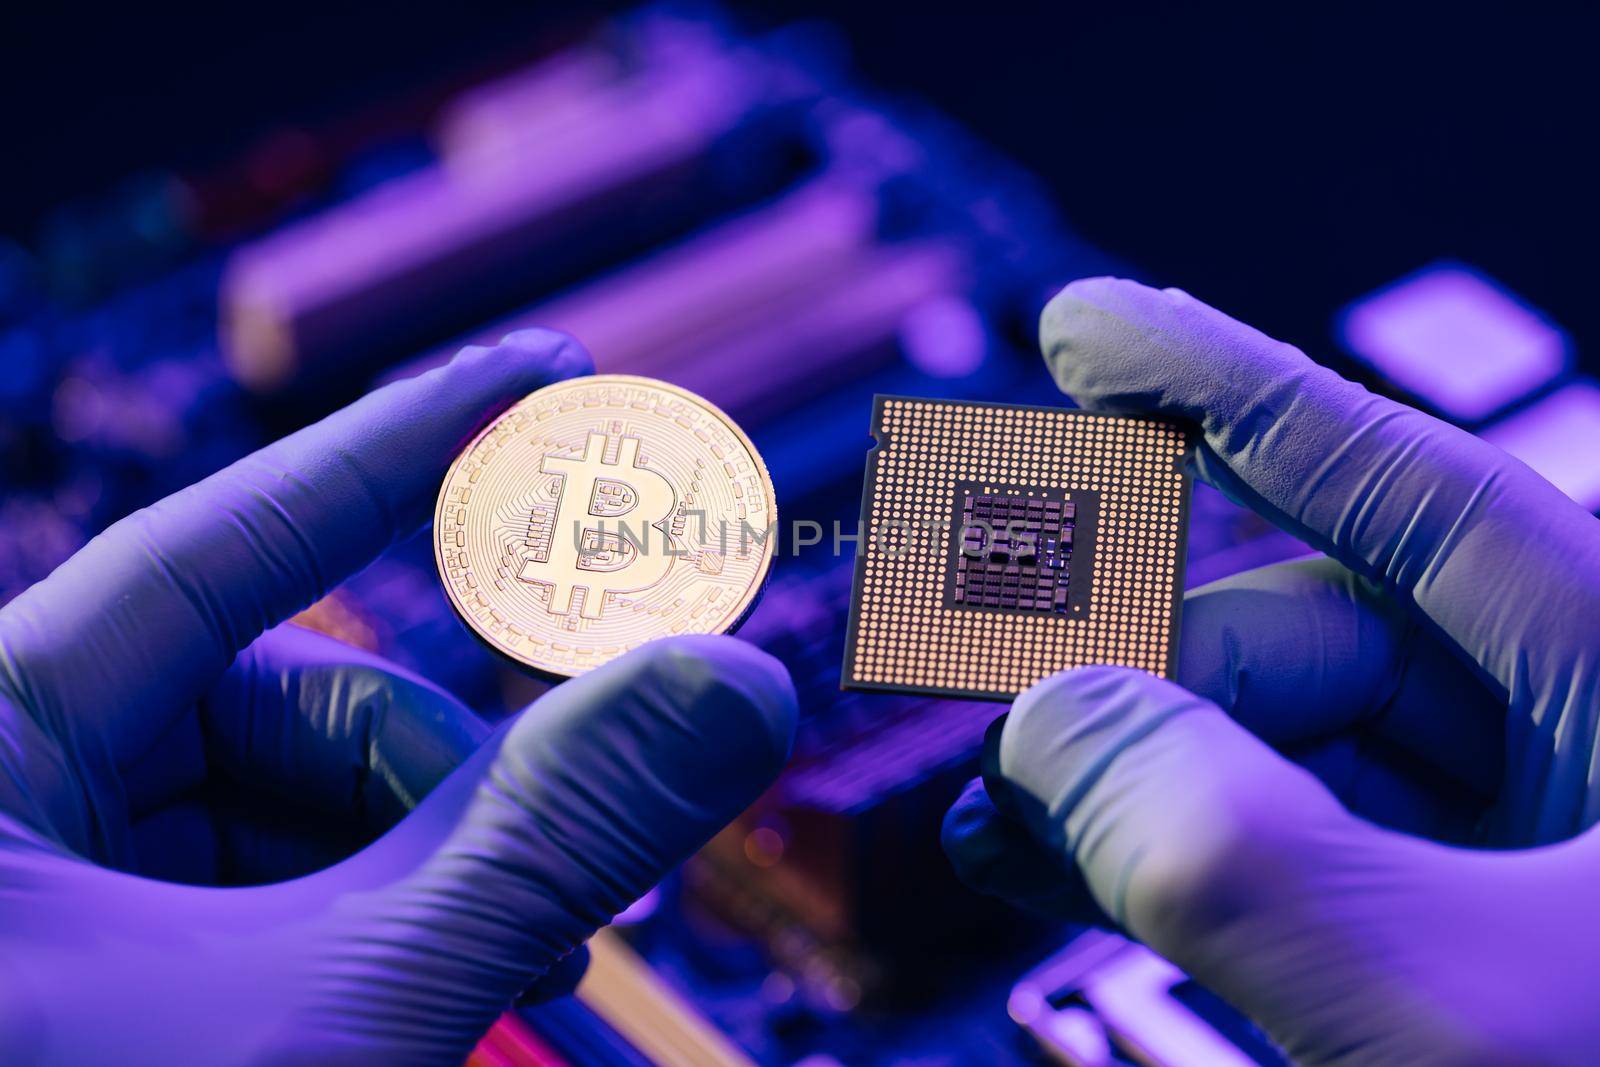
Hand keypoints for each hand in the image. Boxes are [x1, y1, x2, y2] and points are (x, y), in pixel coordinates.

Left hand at [0, 335, 796, 1064]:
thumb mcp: (345, 1008)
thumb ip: (549, 827)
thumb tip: (741, 675)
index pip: (226, 544)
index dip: (402, 450)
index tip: (542, 369)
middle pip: (279, 715)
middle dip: (447, 796)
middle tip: (578, 905)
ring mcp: (34, 902)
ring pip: (284, 828)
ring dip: (426, 893)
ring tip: (524, 981)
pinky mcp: (88, 984)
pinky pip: (260, 914)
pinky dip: (372, 946)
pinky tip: (455, 999)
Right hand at [943, 277, 1599, 1064]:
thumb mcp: (1456, 1018)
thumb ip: (1219, 851)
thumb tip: (1047, 722)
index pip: (1385, 470)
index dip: (1211, 379)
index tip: (1079, 323)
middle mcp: (1597, 732)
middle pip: (1312, 639)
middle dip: (1137, 676)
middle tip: (994, 750)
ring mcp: (1552, 843)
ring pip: (1303, 754)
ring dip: (1143, 782)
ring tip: (1005, 829)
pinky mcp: (1506, 936)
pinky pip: (1323, 854)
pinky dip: (1205, 863)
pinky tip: (1106, 871)